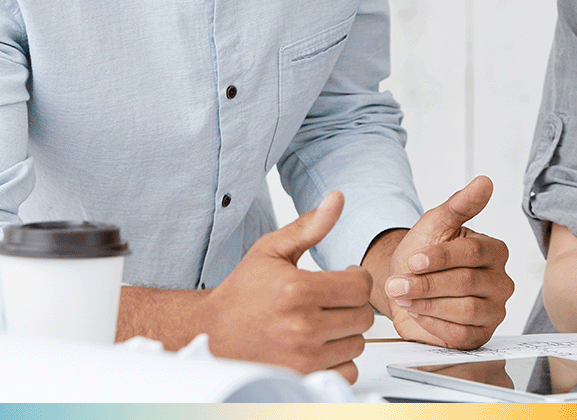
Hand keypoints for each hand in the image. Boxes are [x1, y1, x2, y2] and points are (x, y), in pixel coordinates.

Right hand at [201, 190, 374, 381]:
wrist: (213, 332)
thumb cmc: (243, 291)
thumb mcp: (272, 249)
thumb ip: (310, 226)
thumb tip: (338, 198)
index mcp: (297, 290)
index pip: (360, 286)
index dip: (356, 278)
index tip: (344, 277)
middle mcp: (301, 327)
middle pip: (363, 316)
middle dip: (352, 304)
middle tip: (332, 300)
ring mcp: (303, 358)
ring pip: (357, 343)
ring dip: (346, 332)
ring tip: (323, 321)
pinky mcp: (303, 379)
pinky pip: (347, 371)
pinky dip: (340, 359)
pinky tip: (322, 344)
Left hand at [376, 176, 513, 347]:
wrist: (406, 284)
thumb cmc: (422, 253)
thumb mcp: (435, 224)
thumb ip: (460, 204)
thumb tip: (485, 181)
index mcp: (495, 250)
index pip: (473, 252)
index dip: (440, 257)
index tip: (413, 259)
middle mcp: (500, 281)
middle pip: (467, 282)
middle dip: (427, 284)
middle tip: (398, 284)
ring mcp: (493, 311)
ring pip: (465, 310)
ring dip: (428, 303)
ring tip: (404, 296)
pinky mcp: (480, 335)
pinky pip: (460, 335)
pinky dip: (433, 324)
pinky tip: (416, 313)